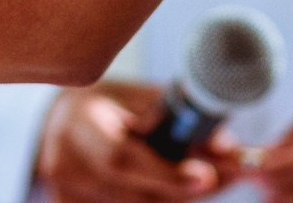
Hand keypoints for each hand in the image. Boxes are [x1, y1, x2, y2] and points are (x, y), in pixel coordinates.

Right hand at [35, 82, 237, 202]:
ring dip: (177, 193)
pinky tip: (177, 182)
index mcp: (78, 125)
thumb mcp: (136, 98)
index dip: (165, 172)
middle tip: (234, 172)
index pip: (121, 158)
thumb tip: (225, 146)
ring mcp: (67, 194)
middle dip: (187, 186)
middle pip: (136, 194)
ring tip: (205, 173)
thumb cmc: (104, 106)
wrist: (58, 126)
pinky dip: (157, 197)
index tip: (206, 175)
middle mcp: (66, 165)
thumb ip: (174, 118)